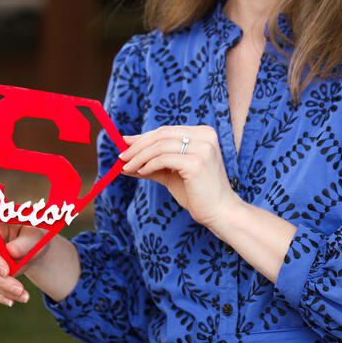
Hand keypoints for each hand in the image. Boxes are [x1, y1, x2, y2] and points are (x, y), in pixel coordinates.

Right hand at [0, 222, 45, 306]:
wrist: (32, 246)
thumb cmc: (33, 236)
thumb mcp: (35, 236)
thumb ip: (24, 242)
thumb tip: (11, 251)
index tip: (6, 272)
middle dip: (1, 280)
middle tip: (20, 290)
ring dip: (2, 291)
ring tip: (23, 297)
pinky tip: (12, 301)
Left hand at [119, 125, 240, 228]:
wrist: (220, 211)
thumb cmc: (197, 192)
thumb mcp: (172, 173)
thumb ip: (152, 162)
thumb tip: (125, 157)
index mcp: (203, 133)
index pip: (165, 131)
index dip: (143, 137)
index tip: (125, 144)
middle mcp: (205, 136)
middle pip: (161, 135)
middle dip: (137, 146)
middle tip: (121, 157)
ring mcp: (202, 148)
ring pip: (159, 146)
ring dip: (139, 157)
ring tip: (128, 167)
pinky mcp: (197, 162)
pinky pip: (163, 159)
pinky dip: (148, 165)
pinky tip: (141, 172)